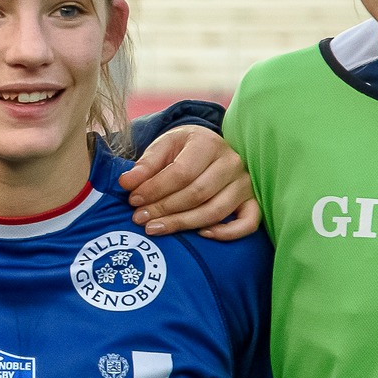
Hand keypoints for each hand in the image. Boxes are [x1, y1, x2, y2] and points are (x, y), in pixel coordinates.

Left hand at [118, 124, 259, 239]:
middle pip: (197, 194)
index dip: (155, 189)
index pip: (181, 172)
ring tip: (154, 228)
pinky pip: (248, 222)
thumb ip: (145, 165)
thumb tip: (126, 183)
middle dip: (164, 209)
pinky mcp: (251, 201)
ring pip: (215, 211)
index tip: (133, 200)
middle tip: (140, 218)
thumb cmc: (182, 149)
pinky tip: (201, 234)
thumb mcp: (162, 147)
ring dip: (183, 224)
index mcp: (208, 143)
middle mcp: (231, 162)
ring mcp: (244, 183)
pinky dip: (227, 233)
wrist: (207, 148)